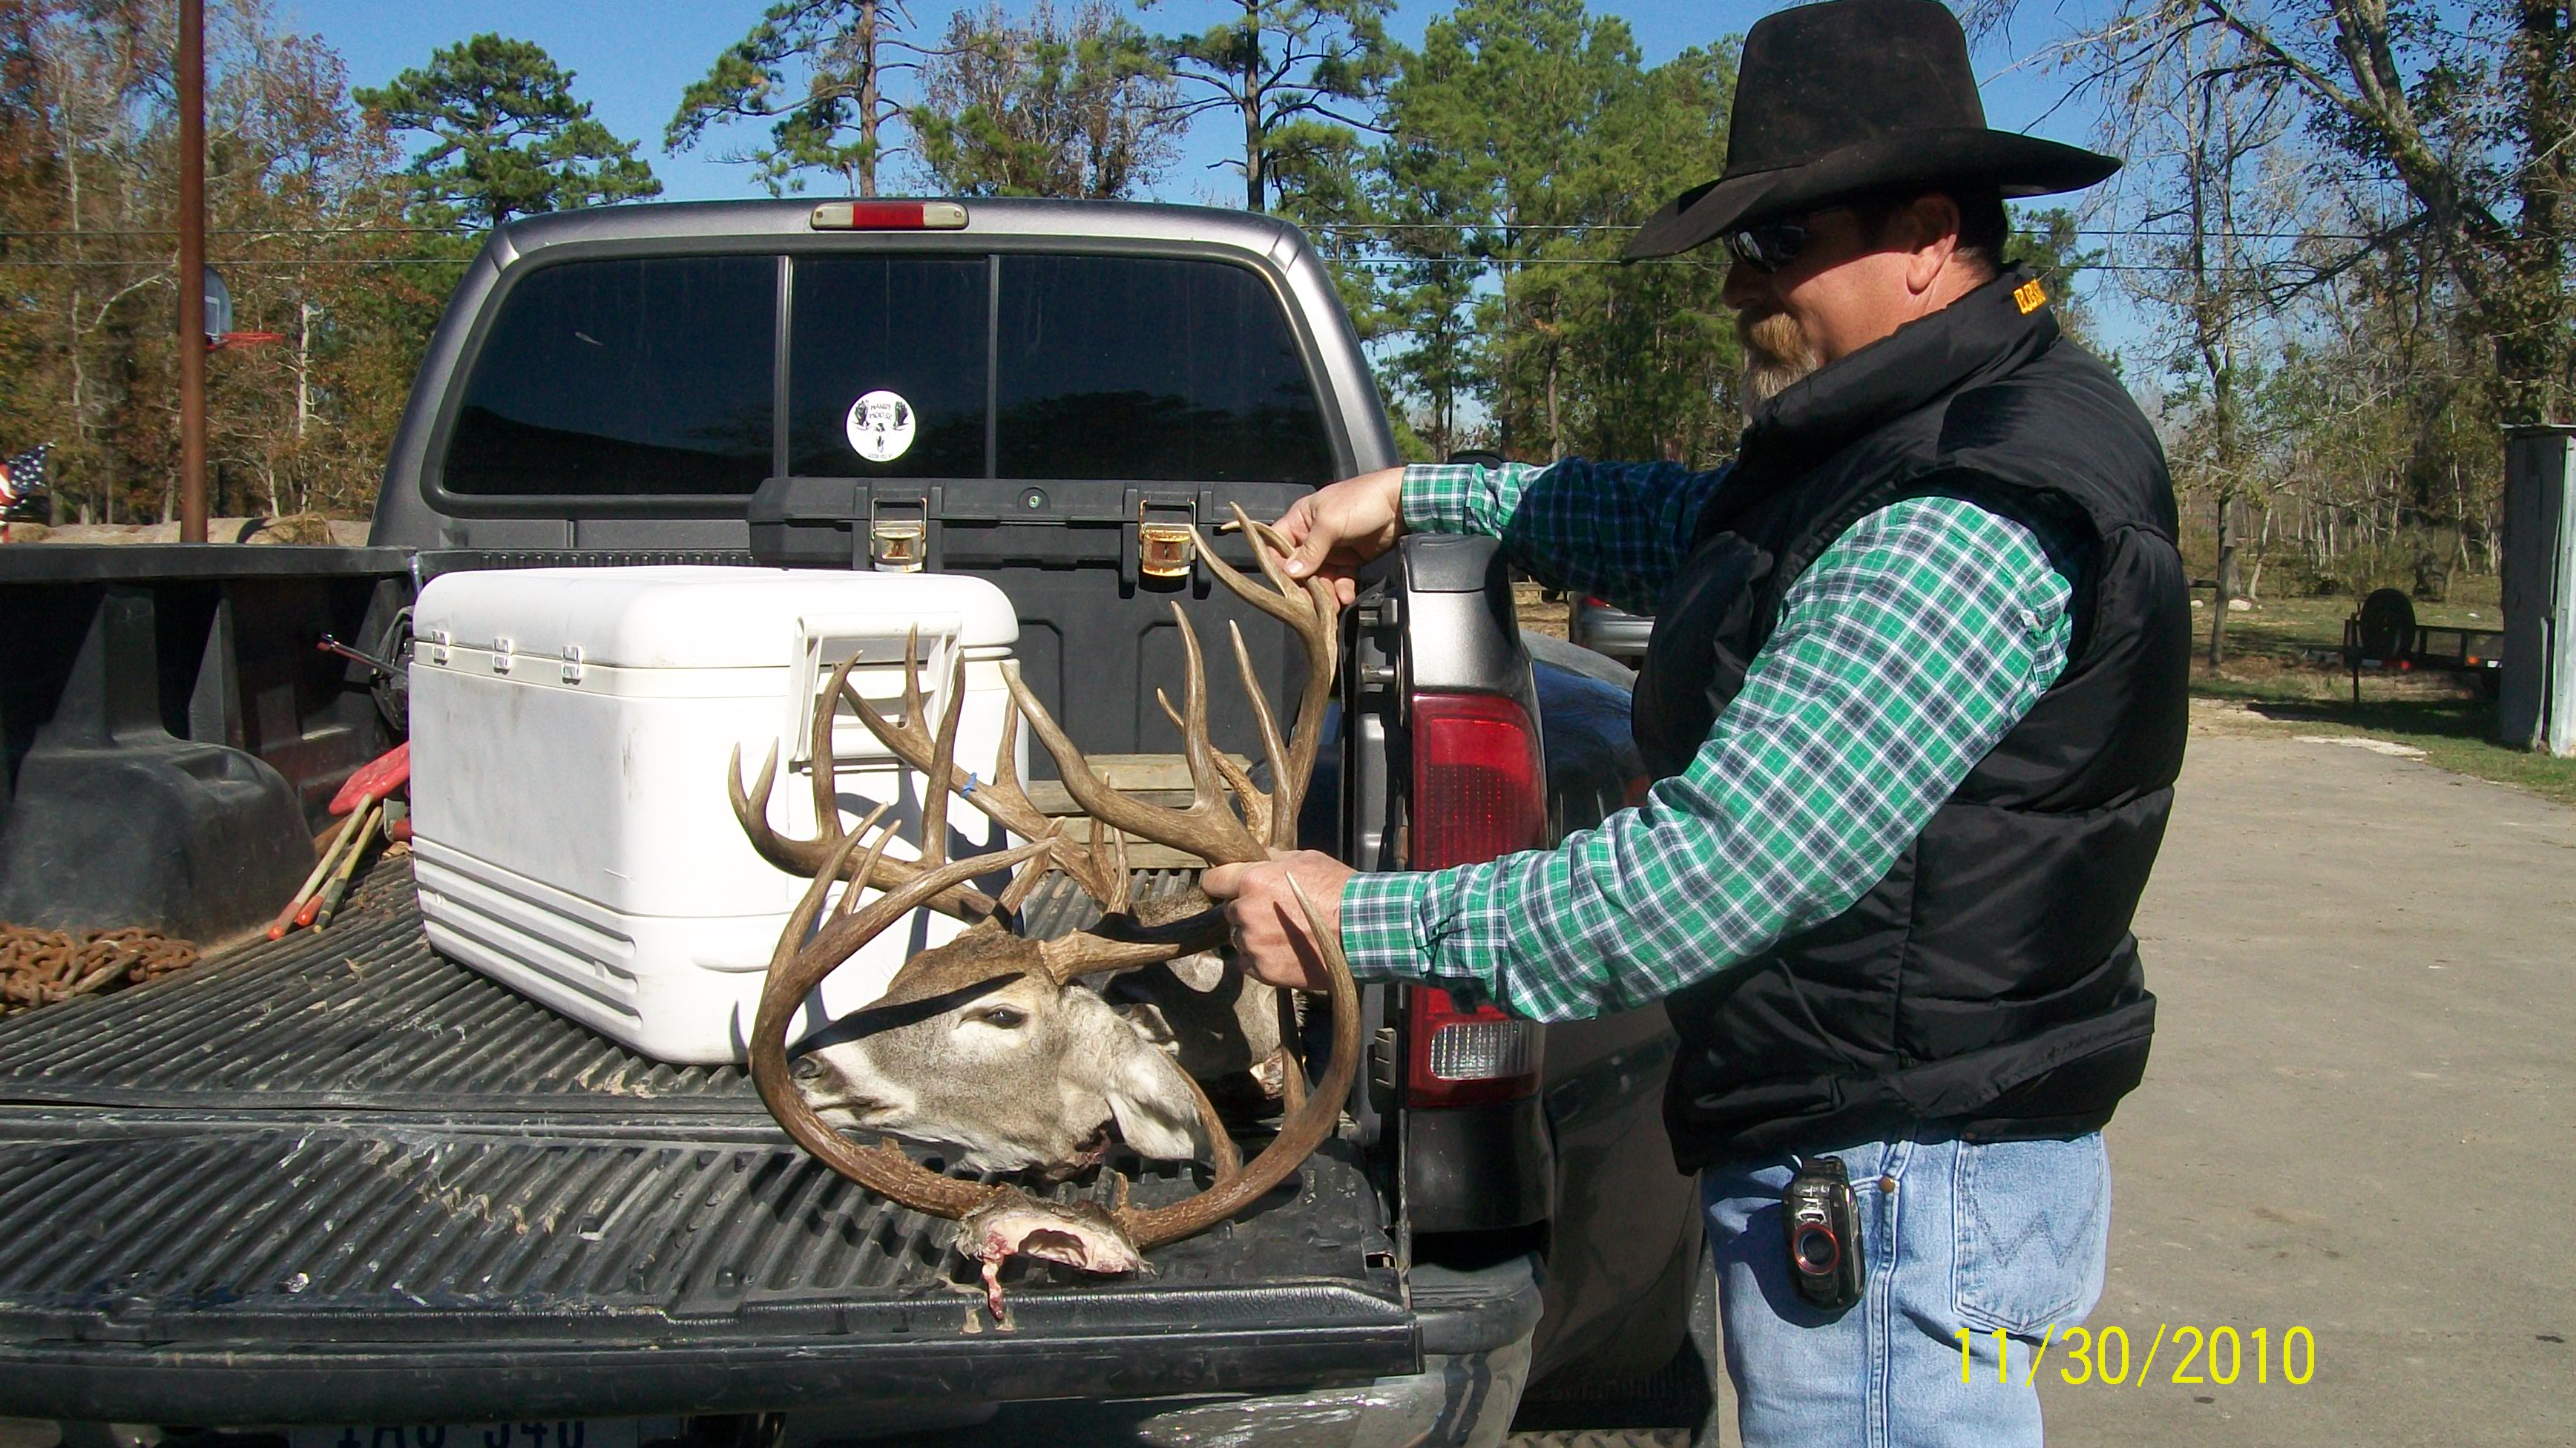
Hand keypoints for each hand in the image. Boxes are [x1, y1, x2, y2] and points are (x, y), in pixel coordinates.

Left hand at [1199, 849, 1355, 992]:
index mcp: (1252, 881)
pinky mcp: (1264, 970)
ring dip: (1254, 936)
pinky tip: (1284, 951)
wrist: (1361, 931)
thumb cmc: (1338, 891)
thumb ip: (1275, 859)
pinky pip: (1249, 963)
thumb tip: (1261, 857)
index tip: (1226, 887)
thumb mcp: (1307, 860)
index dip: (1221, 883)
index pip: (1213, 881)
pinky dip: (1261, 959)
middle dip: (1246, 910)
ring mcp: (1254, 943)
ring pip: (1240, 938)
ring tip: (1285, 934)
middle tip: (1273, 912)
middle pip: (1230, 911)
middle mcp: (1246, 912)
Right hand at [1273, 466, 1405, 606]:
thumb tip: (1291, 572)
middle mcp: (1312, 536)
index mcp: (1301, 520)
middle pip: (1300, 568)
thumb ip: (1310, 549)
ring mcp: (1332, 549)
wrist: (1400, 504)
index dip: (1278, 566)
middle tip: (1309, 603)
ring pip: (1320, 577)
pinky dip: (1341, 589)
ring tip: (1331, 604)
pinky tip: (1345, 596)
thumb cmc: (1361, 501)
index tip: (1284, 584)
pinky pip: (1340, 579)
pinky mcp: (1350, 560)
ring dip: (1324, 593)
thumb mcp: (1330, 523)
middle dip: (1304, 586)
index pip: (1278, 545)